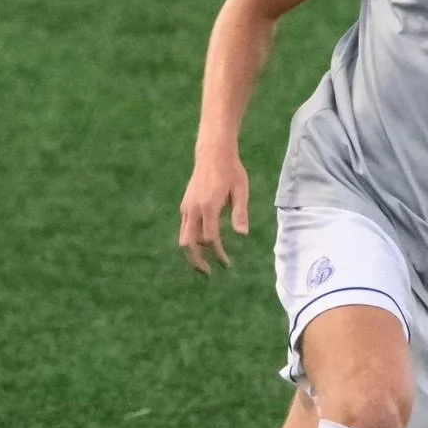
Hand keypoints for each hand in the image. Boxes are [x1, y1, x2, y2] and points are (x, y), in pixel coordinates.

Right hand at [178, 148, 249, 273]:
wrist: (212, 154)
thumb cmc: (231, 171)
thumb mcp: (241, 190)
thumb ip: (240, 213)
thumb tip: (243, 235)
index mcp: (208, 206)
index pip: (210, 239)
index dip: (218, 254)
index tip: (226, 263)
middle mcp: (193, 209)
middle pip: (188, 244)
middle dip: (196, 261)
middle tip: (208, 273)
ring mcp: (186, 207)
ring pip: (184, 237)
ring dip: (193, 252)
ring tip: (205, 262)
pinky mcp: (184, 206)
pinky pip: (185, 228)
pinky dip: (191, 240)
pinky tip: (203, 244)